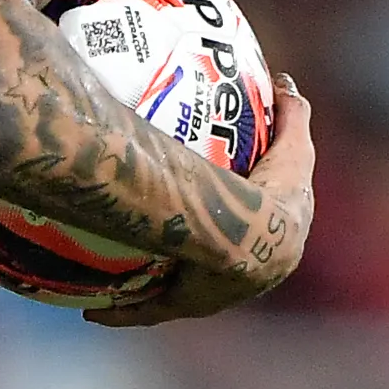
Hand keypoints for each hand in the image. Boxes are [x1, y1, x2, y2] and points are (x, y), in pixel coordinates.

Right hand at [88, 79, 314, 327]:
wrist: (249, 241)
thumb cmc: (271, 189)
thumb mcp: (293, 148)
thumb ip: (295, 114)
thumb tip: (286, 80)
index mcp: (278, 244)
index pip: (266, 227)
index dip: (254, 211)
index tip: (236, 197)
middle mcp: (249, 278)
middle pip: (220, 259)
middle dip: (204, 249)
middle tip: (176, 223)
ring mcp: (214, 294)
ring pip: (180, 286)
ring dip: (156, 279)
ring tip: (128, 257)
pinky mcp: (179, 305)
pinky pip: (144, 308)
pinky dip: (120, 308)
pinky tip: (94, 308)